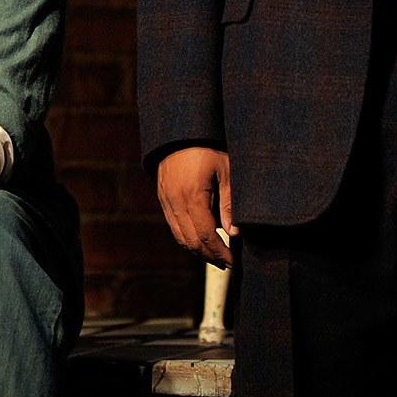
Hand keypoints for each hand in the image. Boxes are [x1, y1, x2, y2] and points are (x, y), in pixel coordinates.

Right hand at [156, 147, 236, 267]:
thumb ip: (229, 203)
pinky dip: (186, 238)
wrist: (179, 131)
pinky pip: (173, 225)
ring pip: (179, 236)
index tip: (232, 261)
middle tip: (226, 264)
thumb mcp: (226, 171)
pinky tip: (199, 241)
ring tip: (214, 257)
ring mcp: (166, 200)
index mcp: (192, 196)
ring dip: (196, 250)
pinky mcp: (163, 198)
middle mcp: (175, 202)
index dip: (220, 251)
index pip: (206, 234)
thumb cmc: (208, 148)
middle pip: (191, 240)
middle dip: (209, 256)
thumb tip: (234, 233)